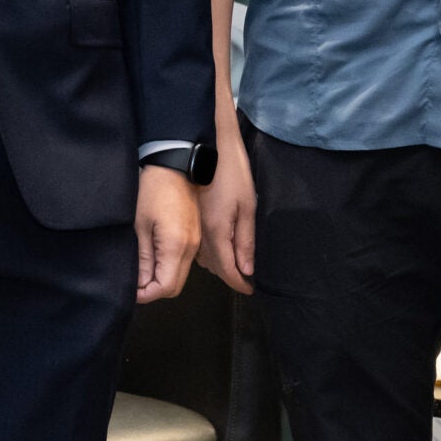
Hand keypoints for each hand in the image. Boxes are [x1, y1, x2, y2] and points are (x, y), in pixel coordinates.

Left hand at [134, 166, 200, 303]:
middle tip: (134, 281)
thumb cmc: (152, 191)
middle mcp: (191, 247)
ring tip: (142, 268)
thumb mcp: (139, 226)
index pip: (166, 287)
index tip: (130, 289)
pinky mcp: (195, 235)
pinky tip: (154, 256)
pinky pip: (184, 261)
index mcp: (176, 246)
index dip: (146, 294)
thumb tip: (140, 284)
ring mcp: (196, 241)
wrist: (174, 166)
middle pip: (176, 286)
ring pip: (181, 275)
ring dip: (162, 278)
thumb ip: (143, 259)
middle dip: (154, 290)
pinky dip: (169, 266)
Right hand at [197, 101, 255, 293]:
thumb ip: (245, 240)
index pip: (227, 270)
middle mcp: (200, 236)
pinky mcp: (190, 221)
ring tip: (237, 266)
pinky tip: (222, 248)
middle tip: (247, 279)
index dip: (239, 283)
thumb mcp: (247, 206)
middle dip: (230, 276)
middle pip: (215, 267)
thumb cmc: (232, 174)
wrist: (204, 149)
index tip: (250, 290)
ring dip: (220, 265)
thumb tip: (246, 269)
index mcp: (217, 233)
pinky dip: (211, 253)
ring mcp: (192, 229)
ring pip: (205, 259)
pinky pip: (199, 247)